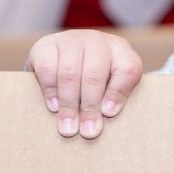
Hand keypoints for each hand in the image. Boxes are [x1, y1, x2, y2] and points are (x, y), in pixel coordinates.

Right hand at [26, 30, 144, 138]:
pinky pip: (48, 68)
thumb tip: (95, 128)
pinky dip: (50, 90)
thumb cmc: (96, 80)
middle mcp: (97, 41)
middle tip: (88, 132)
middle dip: (90, 107)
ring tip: (69, 128)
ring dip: (69, 104)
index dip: (118, 92)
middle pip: (95, 74)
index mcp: (121, 50)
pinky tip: (54, 107)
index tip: (108, 114)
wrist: (64, 58)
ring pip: (70, 72)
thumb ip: (111, 102)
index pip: (127, 69)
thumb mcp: (111, 86)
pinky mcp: (46, 45)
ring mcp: (71, 40)